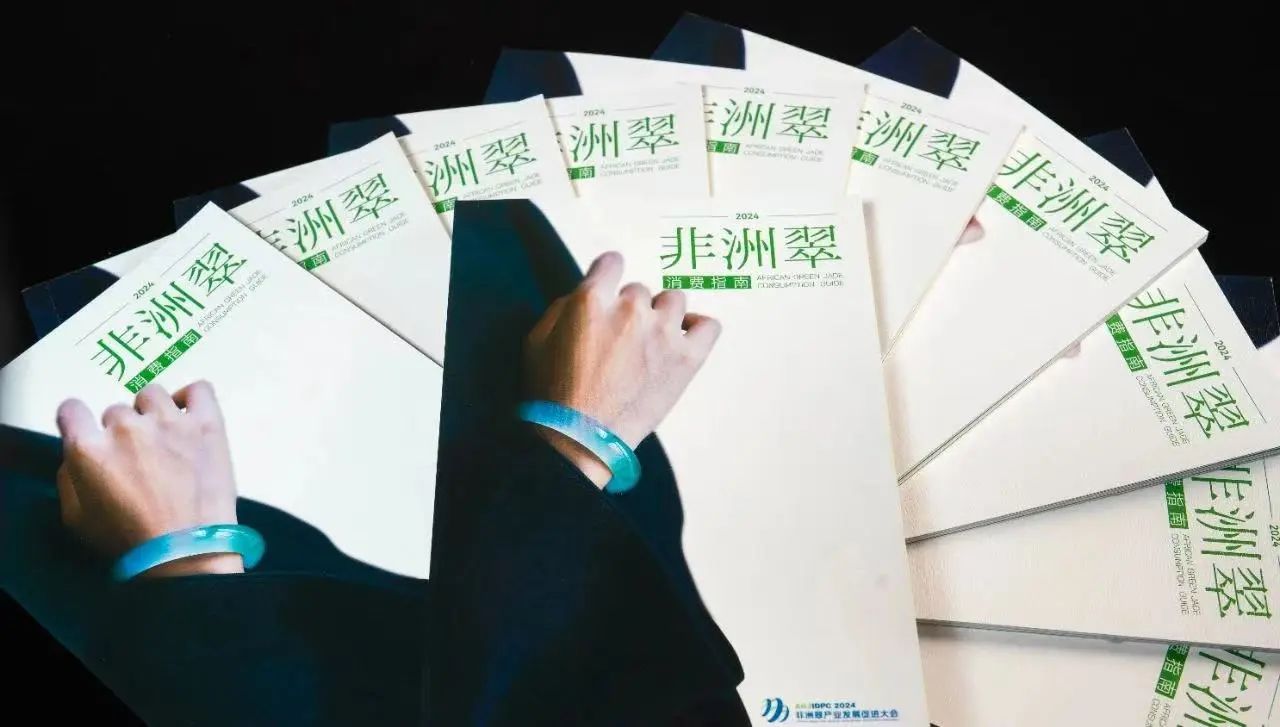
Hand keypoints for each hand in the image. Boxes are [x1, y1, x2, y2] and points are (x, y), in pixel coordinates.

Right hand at [55, 381, 242, 576]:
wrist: (186, 553)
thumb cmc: (129, 544)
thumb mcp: (76, 519)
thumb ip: (69, 478)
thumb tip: (77, 455)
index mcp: (89, 449)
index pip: (71, 410)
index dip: (79, 424)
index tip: (93, 438)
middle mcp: (126, 428)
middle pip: (116, 412)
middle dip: (123, 434)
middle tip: (139, 463)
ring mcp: (169, 422)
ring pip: (152, 396)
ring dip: (153, 415)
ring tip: (165, 442)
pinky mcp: (207, 424)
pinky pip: (199, 390)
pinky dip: (192, 398)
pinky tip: (189, 418)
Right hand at [523, 252, 721, 486]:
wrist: (580, 440)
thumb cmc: (552, 394)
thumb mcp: (537, 339)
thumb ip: (564, 306)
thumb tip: (587, 293)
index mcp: (592, 300)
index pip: (612, 262)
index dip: (607, 277)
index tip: (607, 293)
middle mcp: (631, 309)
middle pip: (639, 291)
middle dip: (629, 311)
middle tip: (619, 343)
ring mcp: (663, 333)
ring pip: (673, 301)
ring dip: (661, 317)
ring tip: (650, 344)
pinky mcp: (687, 359)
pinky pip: (709, 325)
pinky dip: (698, 328)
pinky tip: (683, 340)